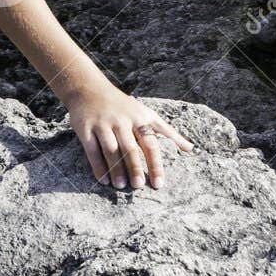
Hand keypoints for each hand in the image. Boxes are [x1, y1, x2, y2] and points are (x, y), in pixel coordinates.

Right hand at [65, 84, 193, 189]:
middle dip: (135, 167)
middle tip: (139, 186)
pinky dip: (98, 166)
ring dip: (116, 169)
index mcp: (139, 118)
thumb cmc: (123, 106)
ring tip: (121, 186)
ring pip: (111, 149)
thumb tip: (190, 149)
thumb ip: (168, 132)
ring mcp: (103, 124)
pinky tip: (103, 180)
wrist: (89, 89)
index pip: (150, 143)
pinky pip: (92, 150)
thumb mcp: (147, 113)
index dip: (155, 164)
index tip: (159, 183)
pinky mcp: (86, 129)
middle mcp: (122, 121)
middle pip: (131, 147)